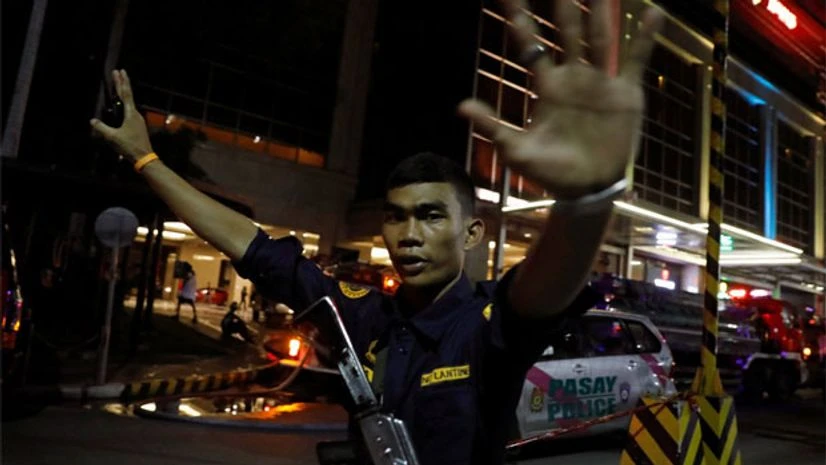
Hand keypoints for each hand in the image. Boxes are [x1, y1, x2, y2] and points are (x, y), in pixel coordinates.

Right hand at [90, 70, 153, 162]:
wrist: (145, 157)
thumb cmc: (129, 146)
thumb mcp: (113, 137)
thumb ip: (102, 128)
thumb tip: (93, 121)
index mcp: (131, 114)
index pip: (125, 94)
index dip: (121, 82)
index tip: (119, 71)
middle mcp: (136, 114)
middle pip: (128, 95)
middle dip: (122, 83)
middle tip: (119, 72)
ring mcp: (138, 120)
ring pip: (129, 103)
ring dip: (123, 93)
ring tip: (118, 84)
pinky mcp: (138, 125)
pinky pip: (129, 111)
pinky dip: (124, 103)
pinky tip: (120, 105)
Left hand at [458, 0, 663, 198]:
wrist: (587, 188)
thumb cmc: (549, 172)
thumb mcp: (517, 150)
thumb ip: (492, 126)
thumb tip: (460, 107)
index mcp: (547, 86)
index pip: (530, 44)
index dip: (520, 18)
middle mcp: (573, 76)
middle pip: (566, 31)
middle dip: (561, 5)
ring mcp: (600, 82)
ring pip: (600, 38)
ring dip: (600, 11)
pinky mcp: (625, 93)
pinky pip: (635, 59)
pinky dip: (644, 36)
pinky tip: (653, 10)